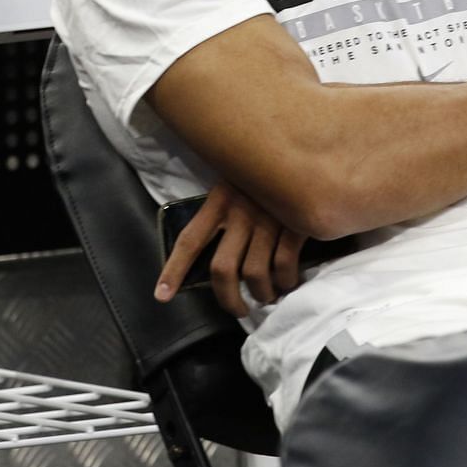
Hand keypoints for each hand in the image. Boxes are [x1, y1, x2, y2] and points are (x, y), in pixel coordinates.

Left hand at [156, 181, 305, 318]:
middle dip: (228, 298)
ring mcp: (268, 219)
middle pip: (222, 269)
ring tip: (265, 297)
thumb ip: (224, 213)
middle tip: (237, 310)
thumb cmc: (265, 174)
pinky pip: (284, 265)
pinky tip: (288, 282)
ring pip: (254, 274)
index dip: (174, 270)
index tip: (162, 295)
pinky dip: (285, 281)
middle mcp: (240, 212)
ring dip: (261, 294)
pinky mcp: (296, 224)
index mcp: (219, 201)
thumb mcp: (236, 184)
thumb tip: (218, 257)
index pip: (190, 240)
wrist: (304, 155)